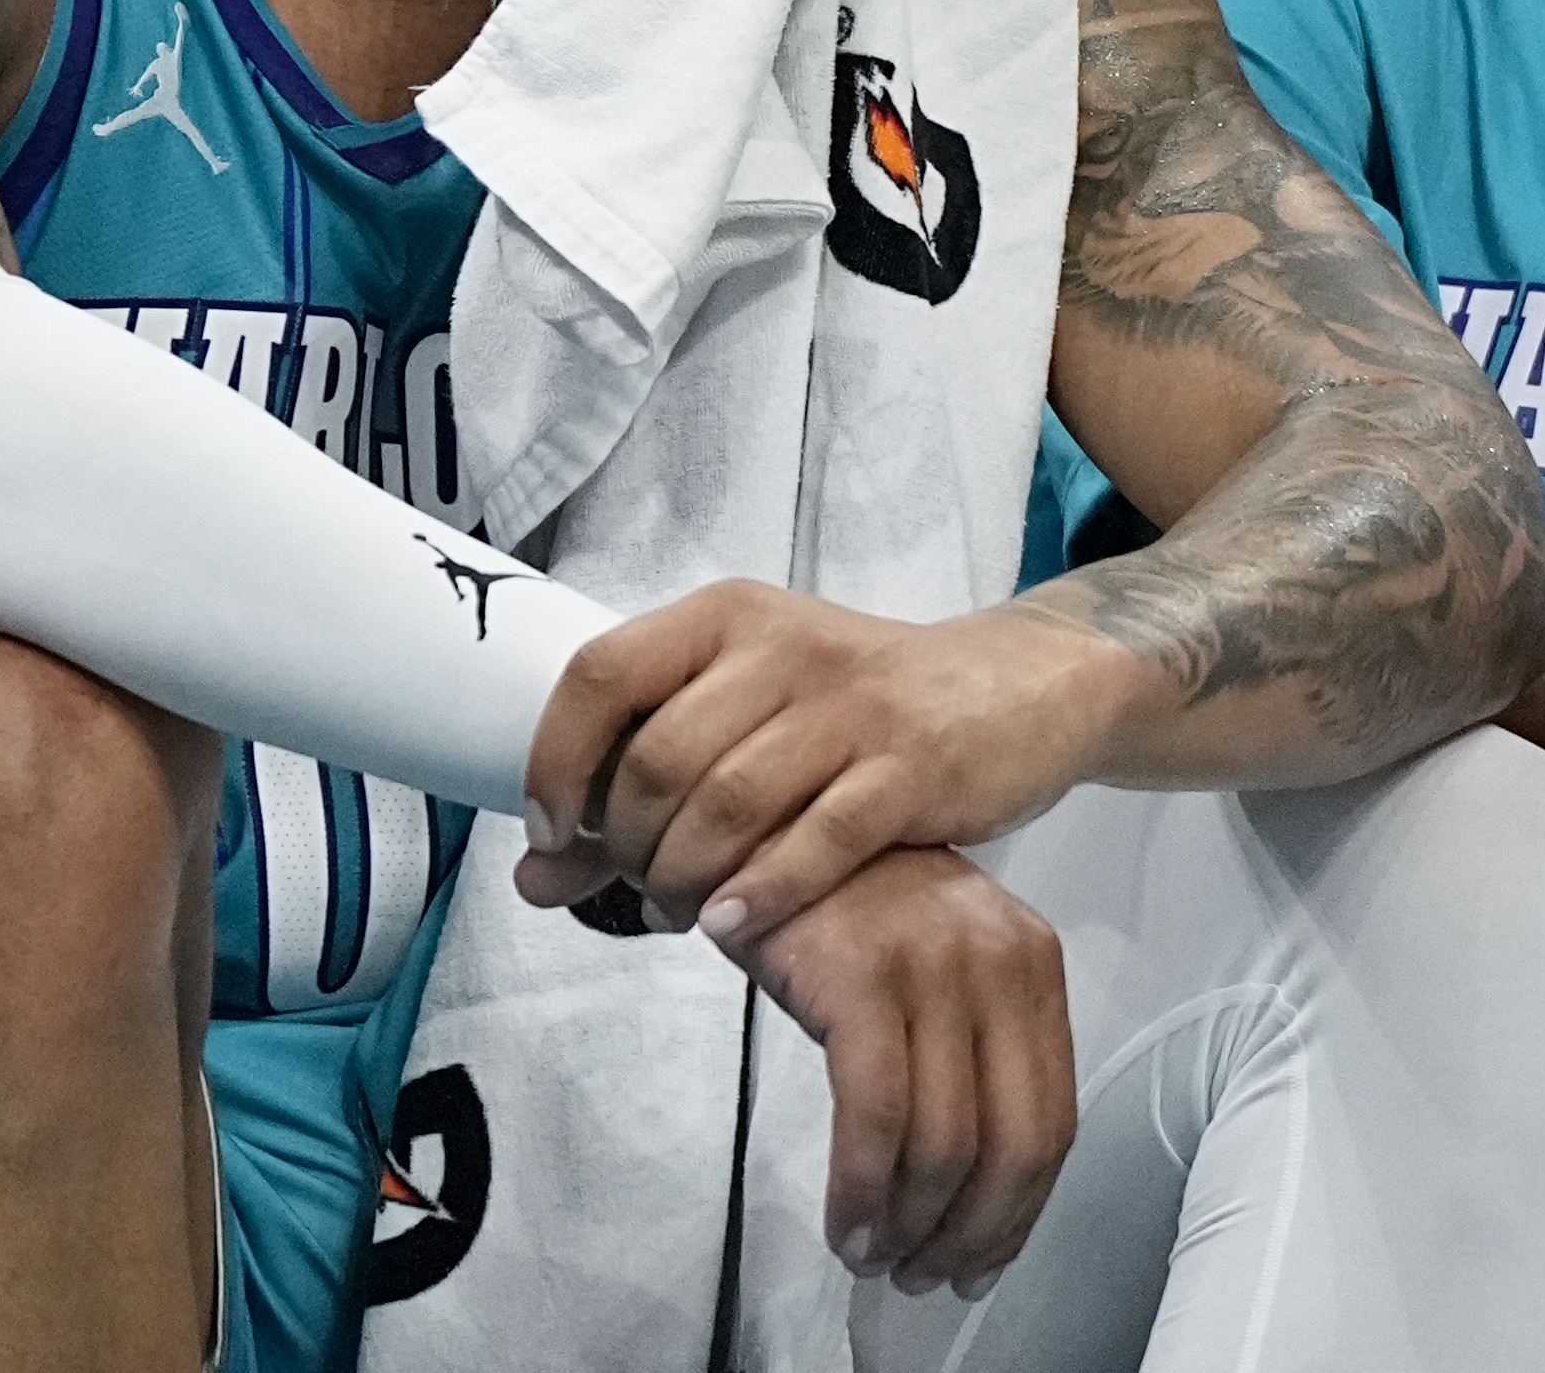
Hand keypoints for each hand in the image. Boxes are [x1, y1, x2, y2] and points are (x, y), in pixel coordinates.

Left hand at [516, 582, 1133, 947]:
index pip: (600, 674)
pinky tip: (736, 927)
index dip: (556, 762)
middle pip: (658, 759)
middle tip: (636, 889)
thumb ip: (640, 789)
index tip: (549, 834)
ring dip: (684, 879)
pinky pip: (816, 839)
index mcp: (726, 617)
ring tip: (683, 913)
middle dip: (627, 845)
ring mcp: (852, 704)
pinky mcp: (913, 764)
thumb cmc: (856, 709)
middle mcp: (782, 646)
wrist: (1012, 686)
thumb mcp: (748, 716)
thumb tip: (532, 879)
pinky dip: (761, 894)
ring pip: (728, 803)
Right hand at [724, 845, 1074, 1300]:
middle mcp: (997, 959)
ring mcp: (932, 964)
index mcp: (1031, 962)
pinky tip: (847, 1221)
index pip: (1054, 1119)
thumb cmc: (845, 907)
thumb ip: (975, 1051)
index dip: (1019, 1212)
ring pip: (945, 1142)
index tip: (983, 1261)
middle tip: (925, 1276)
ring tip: (876, 1257)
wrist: (763, 826)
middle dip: (969, 1233)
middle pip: (1011, 1143)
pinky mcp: (863, 975)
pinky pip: (877, 1116)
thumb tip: (981, 1191)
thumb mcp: (939, 964)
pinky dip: (862, 1189)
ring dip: (909, 1224)